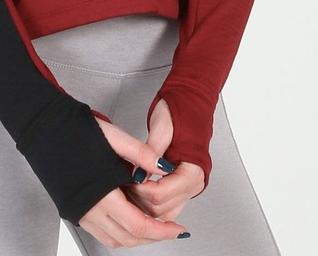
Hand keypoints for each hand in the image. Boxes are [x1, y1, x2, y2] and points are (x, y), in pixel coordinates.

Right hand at [78, 117, 189, 246]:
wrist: (45, 128)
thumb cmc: (75, 130)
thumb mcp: (114, 137)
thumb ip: (141, 154)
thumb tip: (164, 167)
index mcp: (101, 193)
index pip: (138, 225)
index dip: (162, 231)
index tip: (177, 230)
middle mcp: (89, 209)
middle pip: (128, 238)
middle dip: (153, 237)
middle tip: (171, 230)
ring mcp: (80, 212)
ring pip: (114, 240)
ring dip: (136, 237)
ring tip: (154, 225)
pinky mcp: (73, 209)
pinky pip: (101, 233)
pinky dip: (119, 232)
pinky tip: (129, 218)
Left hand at [126, 98, 204, 220]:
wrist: (190, 103)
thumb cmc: (179, 112)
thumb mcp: (162, 127)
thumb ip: (151, 151)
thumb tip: (138, 174)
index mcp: (193, 170)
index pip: (161, 194)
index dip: (140, 190)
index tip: (127, 179)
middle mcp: (194, 183)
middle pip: (161, 208)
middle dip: (139, 199)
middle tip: (123, 184)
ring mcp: (189, 187)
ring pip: (163, 212)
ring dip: (143, 205)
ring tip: (128, 188)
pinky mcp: (182, 186)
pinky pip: (166, 206)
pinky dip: (150, 203)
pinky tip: (137, 190)